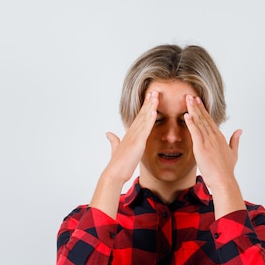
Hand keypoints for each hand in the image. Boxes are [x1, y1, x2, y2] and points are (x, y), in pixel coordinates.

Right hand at [89, 91, 158, 218]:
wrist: (114, 173)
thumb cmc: (118, 164)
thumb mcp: (116, 149)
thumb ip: (113, 141)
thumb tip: (108, 134)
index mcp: (129, 134)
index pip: (139, 118)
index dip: (145, 107)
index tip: (150, 98)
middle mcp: (131, 133)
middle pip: (141, 114)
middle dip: (148, 102)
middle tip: (155, 91)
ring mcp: (134, 137)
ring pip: (144, 118)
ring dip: (150, 106)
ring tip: (156, 95)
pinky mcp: (137, 143)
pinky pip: (145, 129)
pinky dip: (150, 119)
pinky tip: (154, 111)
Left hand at [184, 95, 245, 216]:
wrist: (224, 180)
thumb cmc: (226, 170)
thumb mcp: (233, 153)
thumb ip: (235, 140)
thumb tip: (239, 130)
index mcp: (220, 137)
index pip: (210, 120)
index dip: (203, 110)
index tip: (198, 101)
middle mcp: (214, 137)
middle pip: (204, 118)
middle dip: (197, 106)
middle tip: (191, 95)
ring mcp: (208, 142)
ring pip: (200, 122)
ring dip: (193, 110)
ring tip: (188, 100)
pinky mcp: (201, 148)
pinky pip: (195, 132)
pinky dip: (191, 123)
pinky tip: (186, 115)